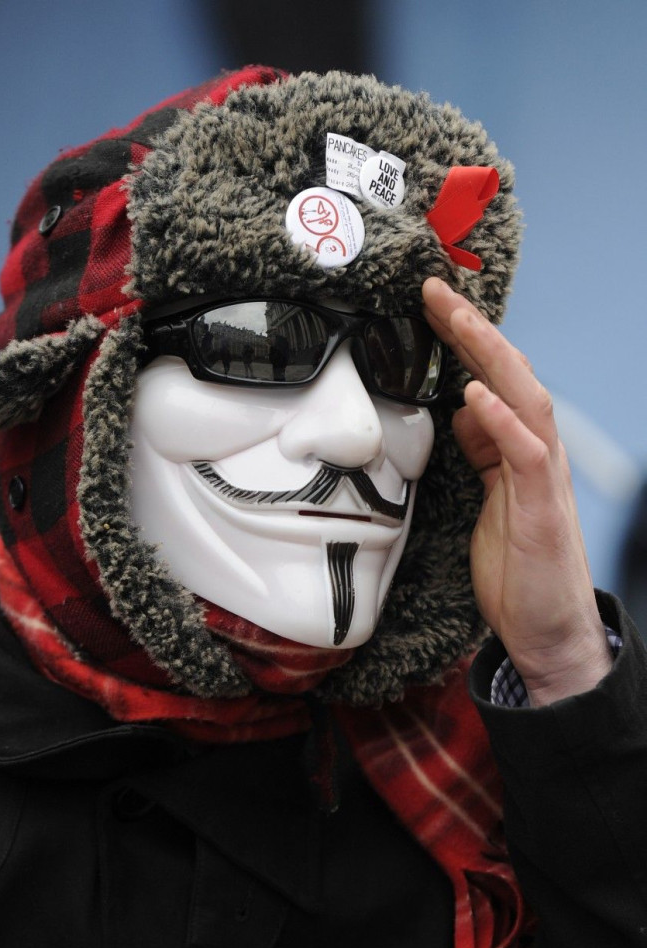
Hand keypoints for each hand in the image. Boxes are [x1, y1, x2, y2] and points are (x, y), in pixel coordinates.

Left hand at [422, 277, 611, 705]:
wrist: (547, 629)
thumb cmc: (518, 566)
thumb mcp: (488, 497)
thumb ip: (481, 451)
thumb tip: (462, 409)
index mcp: (517, 448)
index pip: (492, 379)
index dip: (463, 340)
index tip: (429, 305)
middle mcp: (536, 452)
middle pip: (509, 375)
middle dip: (472, 329)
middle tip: (434, 289)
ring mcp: (544, 478)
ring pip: (525, 399)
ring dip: (491, 356)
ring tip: (459, 318)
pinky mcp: (543, 508)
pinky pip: (528, 454)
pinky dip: (504, 420)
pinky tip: (478, 394)